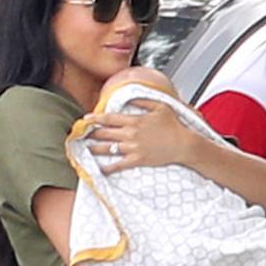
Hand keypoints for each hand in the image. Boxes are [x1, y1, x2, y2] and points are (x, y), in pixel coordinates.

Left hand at [82, 99, 197, 173]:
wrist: (183, 144)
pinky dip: (108, 167)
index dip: (95, 118)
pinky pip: (119, 164)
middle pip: (105, 133)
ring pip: (108, 148)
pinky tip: (101, 169)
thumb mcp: (160, 107)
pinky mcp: (138, 160)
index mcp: (134, 120)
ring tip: (86, 148)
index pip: (109, 118)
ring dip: (95, 149)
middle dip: (91, 134)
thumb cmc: (174, 126)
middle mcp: (131, 134)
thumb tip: (129, 97)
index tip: (85, 119)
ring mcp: (133, 148)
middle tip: (82, 134)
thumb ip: (142, 101)